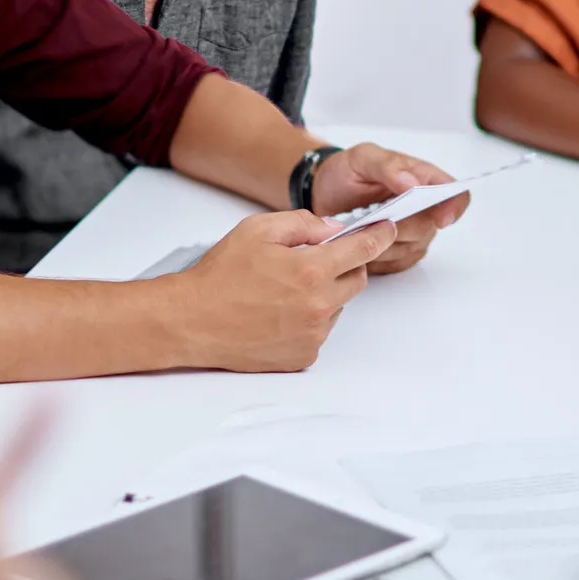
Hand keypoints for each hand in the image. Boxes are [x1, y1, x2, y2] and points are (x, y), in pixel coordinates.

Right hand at [176, 207, 395, 368]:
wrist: (191, 321)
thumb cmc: (220, 276)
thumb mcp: (258, 229)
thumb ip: (303, 223)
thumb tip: (333, 229)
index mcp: (311, 270)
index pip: (364, 249)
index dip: (379, 236)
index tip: (388, 230)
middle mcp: (318, 306)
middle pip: (356, 280)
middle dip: (345, 266)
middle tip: (314, 261)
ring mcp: (312, 335)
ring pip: (338, 307)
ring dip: (324, 294)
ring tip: (284, 291)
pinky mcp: (303, 356)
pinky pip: (320, 331)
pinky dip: (310, 320)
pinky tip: (279, 313)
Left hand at [307, 142, 468, 275]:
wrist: (322, 193)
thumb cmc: (346, 172)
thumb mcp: (362, 157)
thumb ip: (388, 165)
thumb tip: (413, 184)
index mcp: (424, 179)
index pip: (456, 195)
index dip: (454, 208)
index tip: (440, 218)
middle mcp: (424, 209)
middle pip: (430, 227)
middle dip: (400, 225)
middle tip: (372, 218)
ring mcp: (412, 235)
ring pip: (411, 249)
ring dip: (384, 241)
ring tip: (359, 227)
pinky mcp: (398, 255)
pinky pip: (396, 264)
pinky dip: (376, 256)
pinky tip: (359, 241)